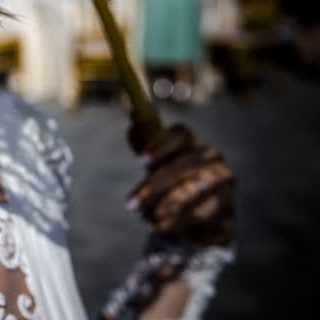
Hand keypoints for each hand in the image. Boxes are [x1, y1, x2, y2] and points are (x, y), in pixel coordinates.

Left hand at [127, 124, 234, 245]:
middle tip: (131, 204)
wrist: (207, 219)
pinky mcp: (226, 209)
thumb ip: (146, 145)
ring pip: (189, 194)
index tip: (141, 162)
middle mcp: (212, 158)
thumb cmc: (176, 183)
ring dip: (161, 208)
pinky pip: (197, 217)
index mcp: (192, 142)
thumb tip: (132, 128)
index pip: (180, 134)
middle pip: (181, 167)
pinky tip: (160, 228)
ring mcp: (223, 183)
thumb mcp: (160, 162)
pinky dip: (174, 224)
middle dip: (152, 187)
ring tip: (145, 217)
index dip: (160, 147)